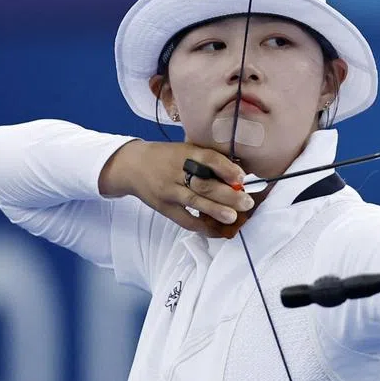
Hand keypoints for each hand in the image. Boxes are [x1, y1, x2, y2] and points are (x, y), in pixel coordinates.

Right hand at [99, 141, 253, 235]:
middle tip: (247, 202)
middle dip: (228, 194)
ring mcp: (169, 191)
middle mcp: (176, 171)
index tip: (242, 177)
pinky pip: (185, 220)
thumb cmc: (167, 157)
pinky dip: (203, 227)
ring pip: (195, 202)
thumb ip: (207, 159)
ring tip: (234, 217)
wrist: (133, 166)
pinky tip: (219, 230)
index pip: (208, 159)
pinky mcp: (164, 208)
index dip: (226, 168)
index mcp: (185, 153)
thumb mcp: (185, 149)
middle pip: (204, 184)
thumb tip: (239, 173)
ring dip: (217, 211)